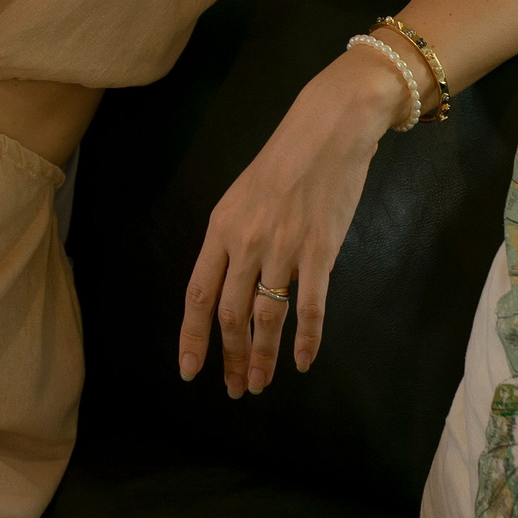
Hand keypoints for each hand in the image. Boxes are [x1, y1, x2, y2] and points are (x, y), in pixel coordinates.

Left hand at [177, 46, 406, 395]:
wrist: (328, 129)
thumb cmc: (285, 161)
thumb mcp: (243, 197)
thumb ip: (235, 240)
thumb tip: (233, 286)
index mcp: (221, 227)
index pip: (198, 293)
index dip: (192, 336)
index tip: (189, 370)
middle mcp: (246, 241)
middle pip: (229, 313)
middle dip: (230, 357)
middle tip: (236, 387)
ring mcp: (283, 247)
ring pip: (266, 316)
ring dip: (263, 356)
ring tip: (262, 383)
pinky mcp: (320, 249)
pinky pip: (310, 305)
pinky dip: (306, 339)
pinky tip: (302, 361)